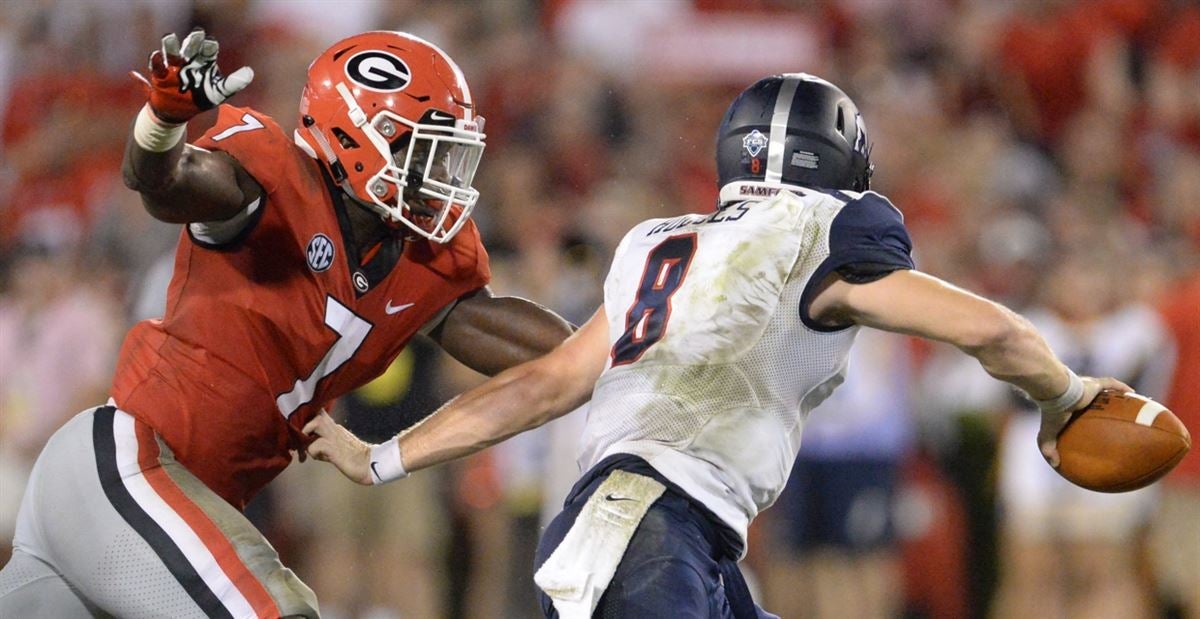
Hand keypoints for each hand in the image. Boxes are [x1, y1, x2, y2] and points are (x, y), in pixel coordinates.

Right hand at [131, 29, 253, 122]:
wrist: (180, 113)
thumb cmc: (202, 99)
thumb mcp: (220, 92)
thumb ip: (234, 83)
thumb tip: (250, 72)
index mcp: (205, 62)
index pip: (208, 50)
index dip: (209, 46)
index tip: (211, 44)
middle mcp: (189, 60)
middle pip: (191, 47)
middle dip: (193, 41)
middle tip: (197, 33)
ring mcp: (174, 66)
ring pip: (172, 52)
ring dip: (171, 45)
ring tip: (170, 37)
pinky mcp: (160, 74)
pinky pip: (157, 66)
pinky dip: (156, 60)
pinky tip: (157, 56)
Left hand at [303, 411, 372, 484]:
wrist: (371, 466)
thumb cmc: (357, 461)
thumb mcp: (340, 448)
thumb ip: (327, 445)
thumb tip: (312, 449)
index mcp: (337, 429)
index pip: (320, 415)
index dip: (309, 420)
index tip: (303, 432)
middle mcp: (336, 430)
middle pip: (317, 414)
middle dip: (305, 425)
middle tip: (302, 441)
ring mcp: (336, 438)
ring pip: (316, 422)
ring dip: (307, 435)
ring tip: (307, 449)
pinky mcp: (335, 449)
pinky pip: (316, 445)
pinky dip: (313, 452)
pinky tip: (320, 459)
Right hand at [1038, 376, 1132, 467]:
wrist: (1055, 392)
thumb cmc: (1052, 413)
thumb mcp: (1048, 434)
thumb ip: (1049, 449)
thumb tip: (1056, 465)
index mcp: (1069, 407)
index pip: (1079, 412)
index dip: (1087, 418)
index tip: (1094, 427)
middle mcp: (1079, 396)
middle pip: (1095, 401)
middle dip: (1104, 407)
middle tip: (1115, 418)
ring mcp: (1087, 388)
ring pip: (1105, 392)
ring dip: (1116, 396)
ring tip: (1129, 406)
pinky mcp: (1094, 383)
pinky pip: (1111, 384)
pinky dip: (1122, 388)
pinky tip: (1134, 394)